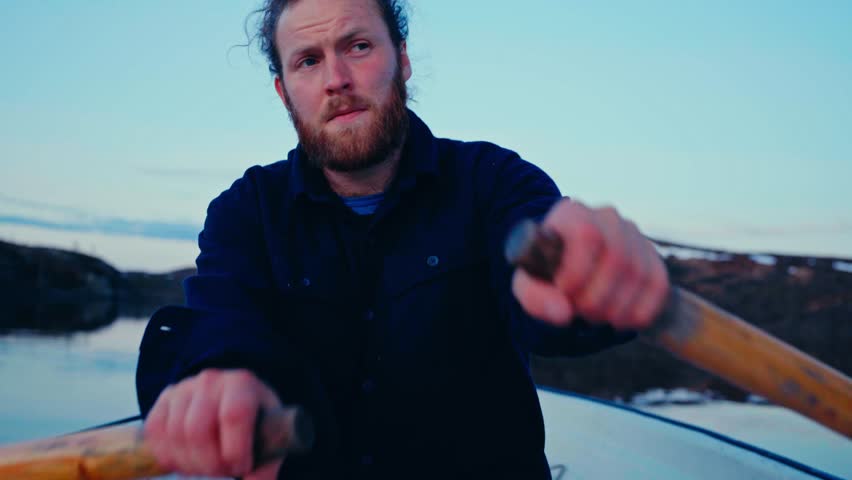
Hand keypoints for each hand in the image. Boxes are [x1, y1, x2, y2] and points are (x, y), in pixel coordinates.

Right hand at [144, 369, 283, 478]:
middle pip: (198, 430)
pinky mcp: (164, 399)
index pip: (234, 415)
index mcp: (242, 383)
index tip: (241, 468)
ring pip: (175, 435)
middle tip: (223, 472)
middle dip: (209, 464)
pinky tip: (187, 462)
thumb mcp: (271, 438)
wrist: (237, 403)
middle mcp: (211, 381)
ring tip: (208, 468)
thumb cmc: (256, 424)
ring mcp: (184, 388)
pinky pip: (155, 433)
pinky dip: (168, 456)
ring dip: (190, 464)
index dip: (235, 450)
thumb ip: (267, 464)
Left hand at [512, 199, 668, 329]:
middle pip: (617, 257)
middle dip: (596, 298)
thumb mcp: (528, 283)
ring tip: (595, 315)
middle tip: (580, 311)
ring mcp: (633, 235)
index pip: (587, 235)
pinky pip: (657, 286)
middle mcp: (606, 217)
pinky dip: (638, 312)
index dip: (578, 271)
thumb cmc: (544, 273)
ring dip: (616, 308)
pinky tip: (618, 318)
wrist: (566, 270)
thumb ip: (535, 297)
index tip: (564, 292)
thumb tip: (563, 313)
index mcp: (571, 213)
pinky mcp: (652, 256)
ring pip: (638, 274)